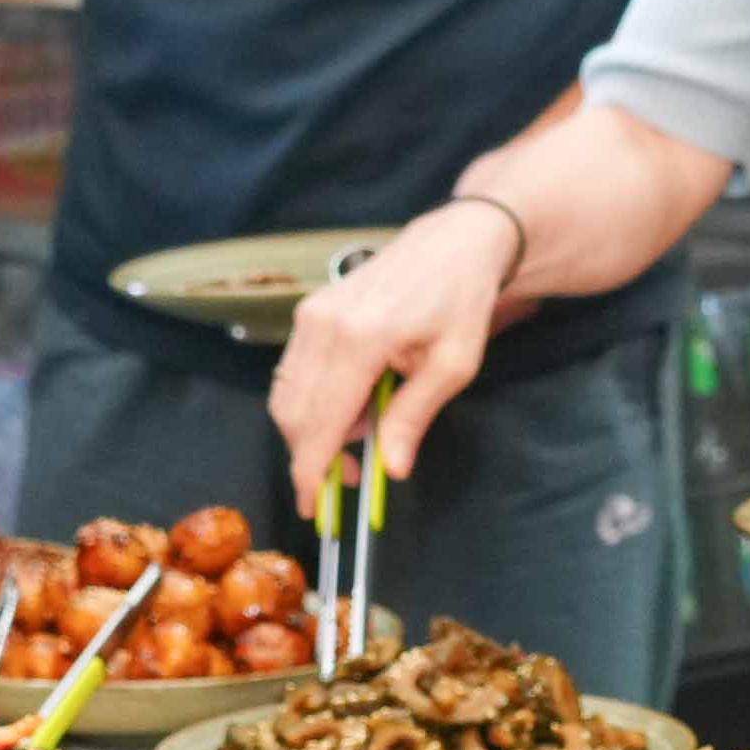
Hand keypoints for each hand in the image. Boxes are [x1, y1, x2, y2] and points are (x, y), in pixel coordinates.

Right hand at [271, 204, 521, 519]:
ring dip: (312, 430)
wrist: (453, 242)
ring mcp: (311, 314)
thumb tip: (391, 469)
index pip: (320, 421)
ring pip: (288, 395)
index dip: (309, 471)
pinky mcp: (309, 310)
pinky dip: (313, 402)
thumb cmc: (461, 301)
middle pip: (294, 413)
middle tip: (353, 475)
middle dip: (312, 456)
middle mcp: (323, 325)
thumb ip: (414, 416)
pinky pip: (294, 372)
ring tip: (363, 435)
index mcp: (361, 339)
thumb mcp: (453, 365)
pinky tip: (353, 405)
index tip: (312, 507)